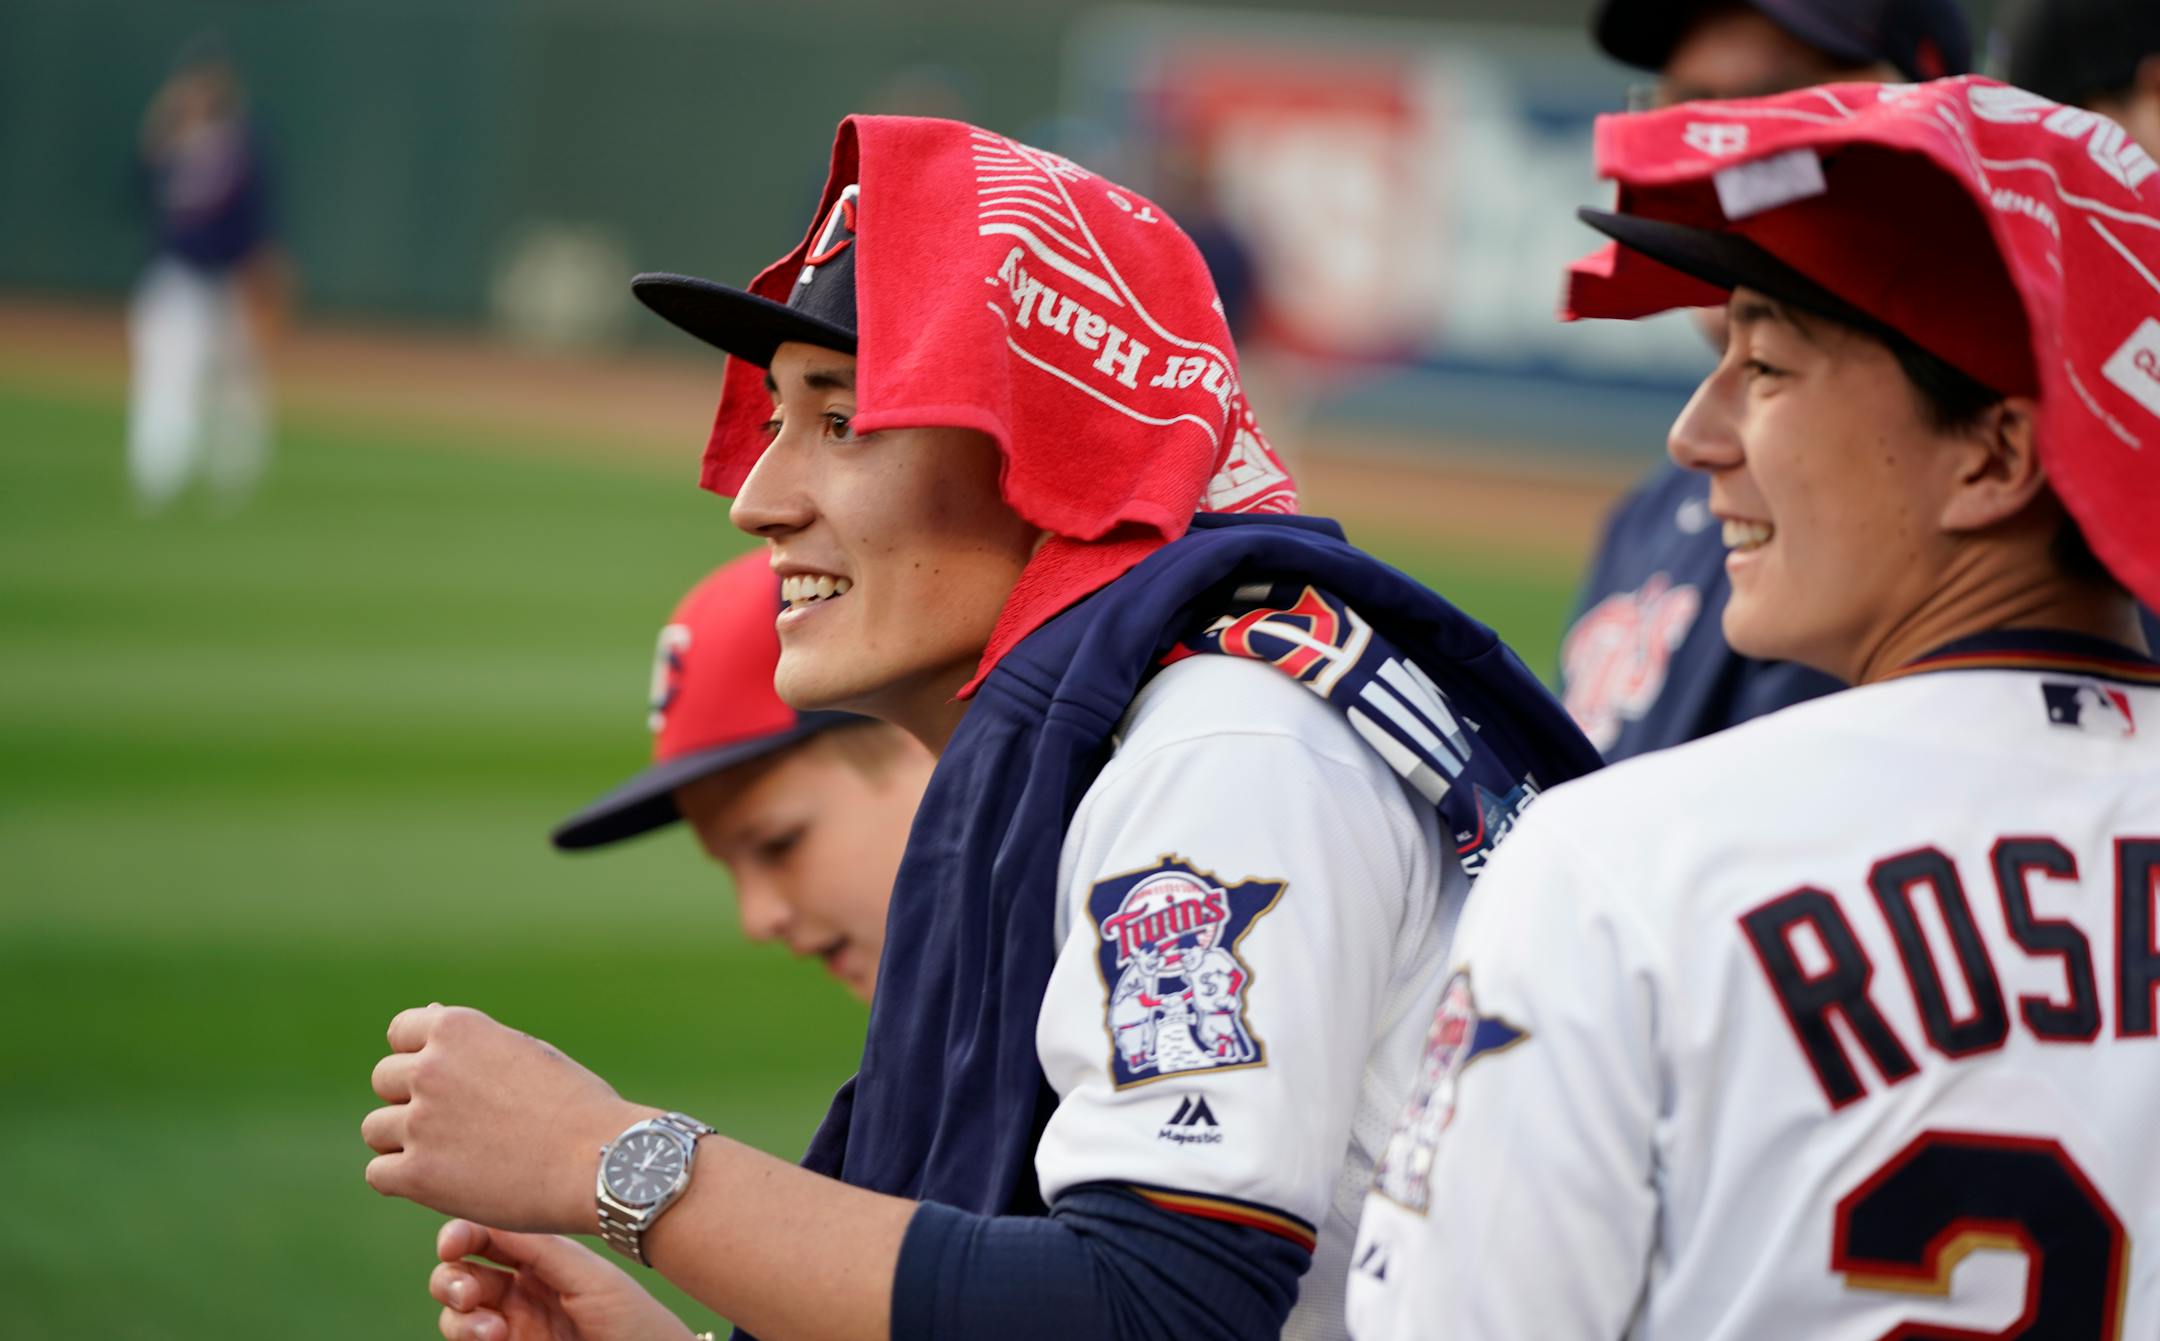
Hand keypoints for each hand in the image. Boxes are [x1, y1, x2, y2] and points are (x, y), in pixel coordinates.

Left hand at [363, 1004, 651, 1231]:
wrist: (599, 1161)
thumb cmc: (575, 1105)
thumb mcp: (525, 1052)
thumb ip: (472, 1041)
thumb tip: (431, 1011)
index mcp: (458, 1029)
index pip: (402, 1032)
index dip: (422, 1058)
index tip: (452, 1083)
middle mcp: (431, 1068)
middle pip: (385, 1080)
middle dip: (411, 1100)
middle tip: (457, 1125)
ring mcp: (420, 1122)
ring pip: (376, 1129)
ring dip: (403, 1142)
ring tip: (451, 1156)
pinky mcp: (417, 1175)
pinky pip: (379, 1175)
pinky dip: (403, 1181)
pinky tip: (442, 1183)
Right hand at [430, 1219, 701, 1340]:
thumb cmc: (629, 1317)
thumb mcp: (587, 1275)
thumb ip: (537, 1248)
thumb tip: (484, 1215)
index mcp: (539, 1261)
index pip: (485, 1239)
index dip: (460, 1236)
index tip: (452, 1244)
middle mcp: (518, 1292)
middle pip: (458, 1274)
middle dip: (450, 1280)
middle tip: (469, 1295)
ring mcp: (510, 1327)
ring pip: (455, 1315)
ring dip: (459, 1319)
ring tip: (495, 1331)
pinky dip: (467, 1337)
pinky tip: (498, 1338)